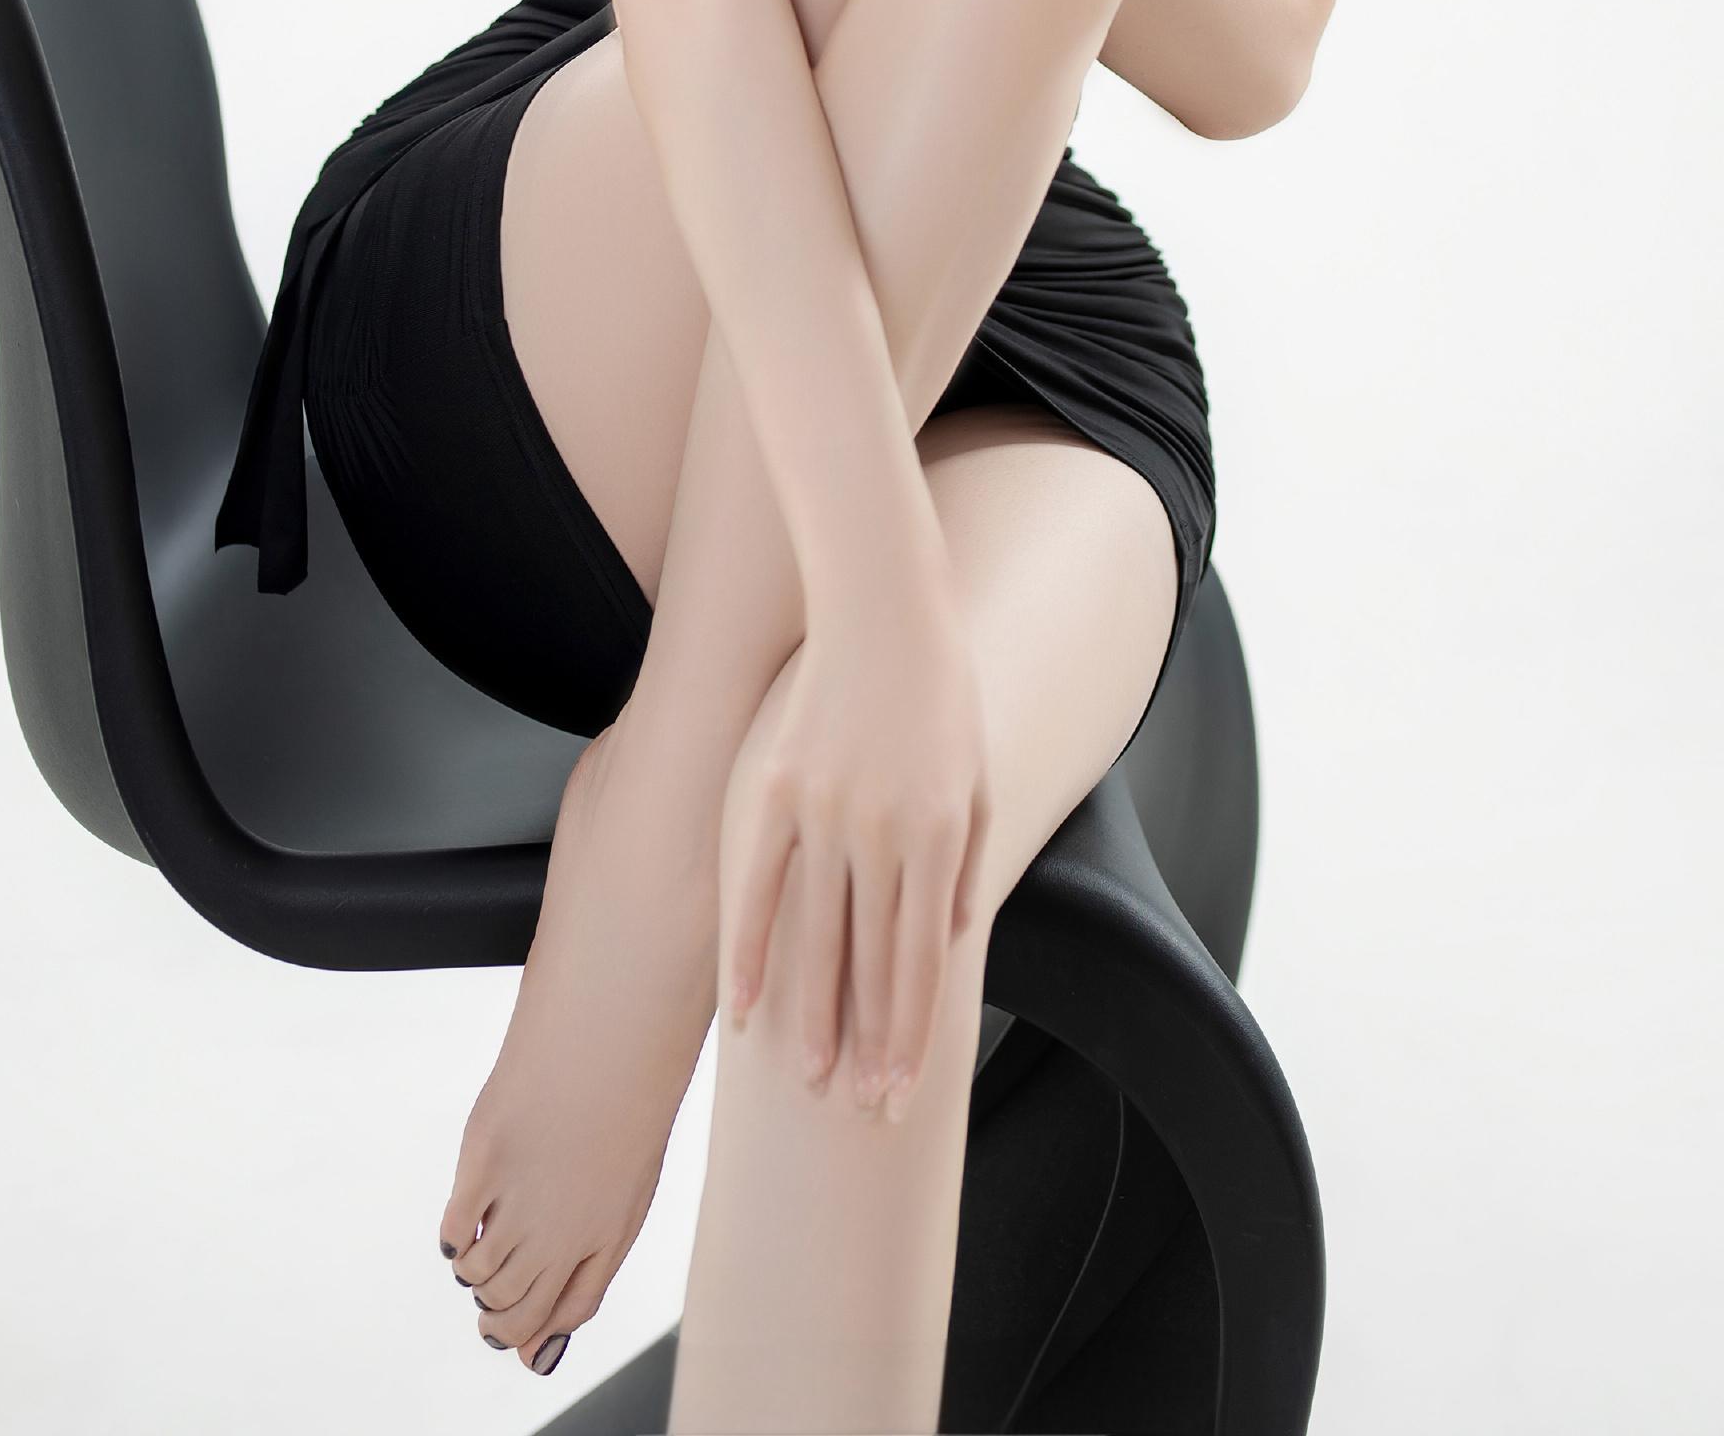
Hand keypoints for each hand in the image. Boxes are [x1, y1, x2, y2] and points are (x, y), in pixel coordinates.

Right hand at [720, 575, 991, 1120]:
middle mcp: (881, 832)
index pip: (924, 963)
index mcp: (938, 835)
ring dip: (812, 1018)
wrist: (884, 610)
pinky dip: (748, 953)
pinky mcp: (772, 791)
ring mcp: (822, 812)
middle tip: (861, 1113)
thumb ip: (966, 864)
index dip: (911, 1036)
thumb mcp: (978, 779)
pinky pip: (756, 888)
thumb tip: (952, 942)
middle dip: (869, 1047)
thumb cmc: (942, 697)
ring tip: (811, 1082)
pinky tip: (745, 1009)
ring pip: (814, 938)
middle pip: (872, 964)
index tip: (901, 1094)